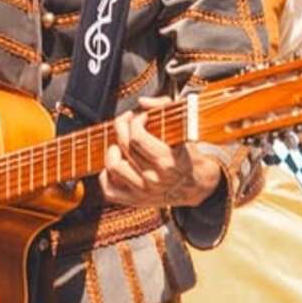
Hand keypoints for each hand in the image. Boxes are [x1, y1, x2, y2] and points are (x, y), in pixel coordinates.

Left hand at [99, 102, 221, 208]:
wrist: (195, 184)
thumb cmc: (186, 153)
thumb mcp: (183, 128)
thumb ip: (164, 107)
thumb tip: (142, 102)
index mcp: (167, 161)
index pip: (137, 137)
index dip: (134, 121)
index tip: (141, 117)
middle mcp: (154, 178)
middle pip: (124, 147)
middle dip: (122, 127)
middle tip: (127, 123)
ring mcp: (143, 191)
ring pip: (113, 167)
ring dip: (112, 151)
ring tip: (120, 145)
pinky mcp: (135, 200)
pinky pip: (109, 190)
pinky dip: (106, 176)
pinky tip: (116, 164)